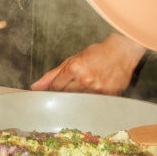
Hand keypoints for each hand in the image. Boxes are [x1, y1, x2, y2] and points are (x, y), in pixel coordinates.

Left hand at [30, 33, 145, 94]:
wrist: (122, 52)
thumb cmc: (96, 53)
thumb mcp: (72, 59)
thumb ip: (53, 75)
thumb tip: (35, 87)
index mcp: (74, 68)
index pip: (55, 87)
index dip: (56, 87)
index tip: (61, 84)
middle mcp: (85, 79)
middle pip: (66, 95)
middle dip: (67, 91)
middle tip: (76, 83)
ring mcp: (97, 89)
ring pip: (79, 101)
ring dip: (80, 95)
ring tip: (88, 83)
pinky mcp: (108, 96)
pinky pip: (93, 103)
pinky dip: (93, 98)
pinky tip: (98, 87)